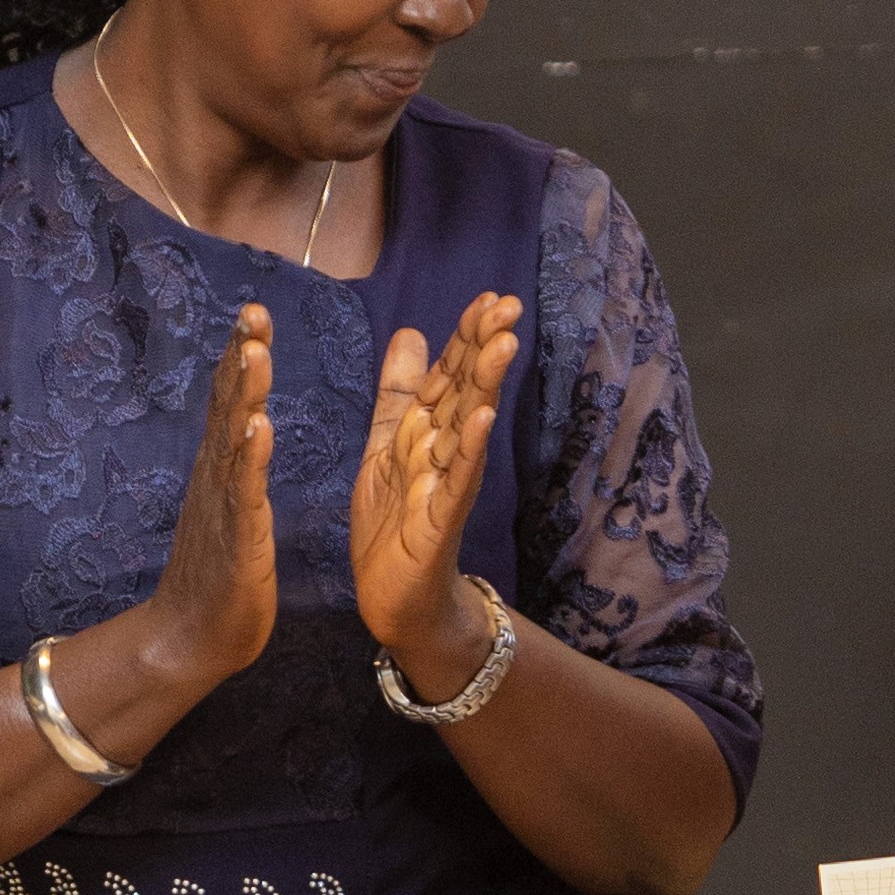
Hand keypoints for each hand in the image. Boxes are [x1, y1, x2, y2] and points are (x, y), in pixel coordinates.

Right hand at [136, 312, 277, 700]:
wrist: (188, 640)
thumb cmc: (220, 577)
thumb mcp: (234, 507)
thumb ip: (238, 465)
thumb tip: (246, 422)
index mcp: (221, 470)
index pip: (230, 402)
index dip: (240, 355)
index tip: (254, 311)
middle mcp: (214, 478)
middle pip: (226, 407)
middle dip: (240, 357)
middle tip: (253, 311)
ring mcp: (222, 508)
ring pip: (233, 441)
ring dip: (244, 395)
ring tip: (255, 352)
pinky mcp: (235, 542)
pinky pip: (243, 495)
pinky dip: (250, 459)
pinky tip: (259, 428)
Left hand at [352, 293, 522, 696]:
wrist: (393, 597)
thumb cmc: (394, 524)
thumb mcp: (387, 445)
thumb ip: (399, 393)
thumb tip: (411, 332)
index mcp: (428, 433)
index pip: (452, 374)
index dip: (467, 336)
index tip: (489, 297)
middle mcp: (446, 452)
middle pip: (468, 392)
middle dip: (486, 348)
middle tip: (508, 306)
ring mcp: (448, 484)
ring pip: (471, 427)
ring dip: (487, 386)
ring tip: (504, 346)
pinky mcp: (441, 520)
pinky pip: (459, 480)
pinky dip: (472, 447)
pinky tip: (483, 417)